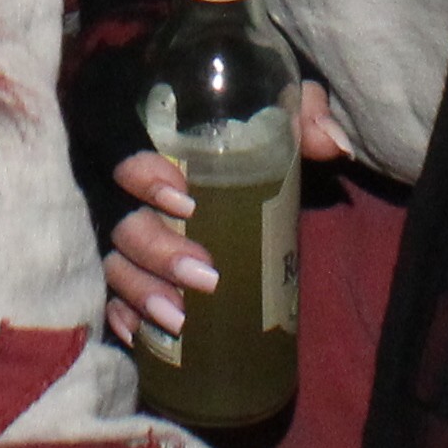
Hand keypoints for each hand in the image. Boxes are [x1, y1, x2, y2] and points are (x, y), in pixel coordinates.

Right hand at [99, 78, 345, 348]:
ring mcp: (128, 237)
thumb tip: (335, 145)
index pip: (128, 153)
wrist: (233, 168)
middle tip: (205, 275)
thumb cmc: (250, 137)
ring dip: (142, 291)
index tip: (185, 201)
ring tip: (180, 318)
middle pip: (124, 222)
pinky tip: (138, 334)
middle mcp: (132, 193)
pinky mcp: (131, 272)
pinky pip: (111, 296)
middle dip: (158, 251)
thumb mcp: (277, 118)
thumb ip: (305, 113)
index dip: (144, 176)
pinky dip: (121, 315)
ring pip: (116, 264)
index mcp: (158, 147)